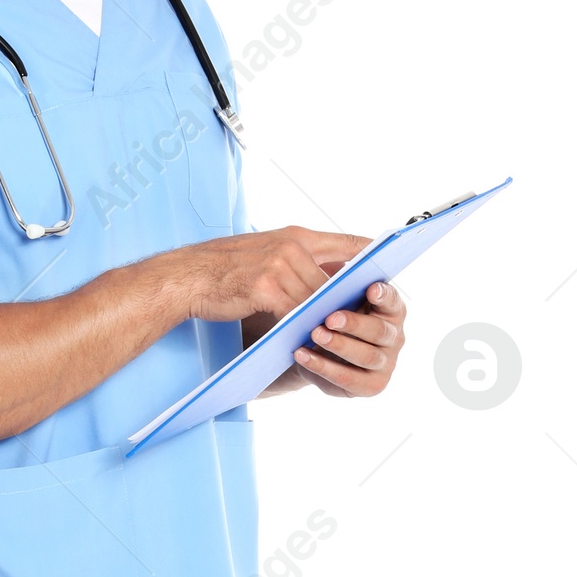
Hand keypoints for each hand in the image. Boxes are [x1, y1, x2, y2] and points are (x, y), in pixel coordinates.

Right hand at [168, 226, 367, 322]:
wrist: (186, 276)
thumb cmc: (220, 269)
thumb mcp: (263, 253)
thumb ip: (295, 261)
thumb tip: (322, 280)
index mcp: (295, 235)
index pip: (347, 242)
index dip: (371, 255)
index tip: (391, 267)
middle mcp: (292, 245)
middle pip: (334, 279)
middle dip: (347, 301)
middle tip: (366, 319)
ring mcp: (280, 265)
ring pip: (317, 299)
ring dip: (325, 320)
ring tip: (337, 338)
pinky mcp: (267, 287)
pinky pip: (296, 312)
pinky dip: (303, 328)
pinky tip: (308, 340)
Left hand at [288, 278, 406, 398]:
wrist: (323, 354)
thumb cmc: (335, 318)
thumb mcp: (339, 299)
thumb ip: (341, 286)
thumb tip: (332, 275)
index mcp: (392, 311)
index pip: (393, 302)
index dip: (384, 296)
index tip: (370, 289)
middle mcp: (394, 338)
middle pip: (379, 331)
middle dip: (354, 324)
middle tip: (329, 319)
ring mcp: (386, 364)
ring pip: (365, 356)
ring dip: (339, 345)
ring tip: (315, 334)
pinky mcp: (370, 386)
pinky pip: (346, 378)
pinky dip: (322, 366)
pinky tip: (302, 354)